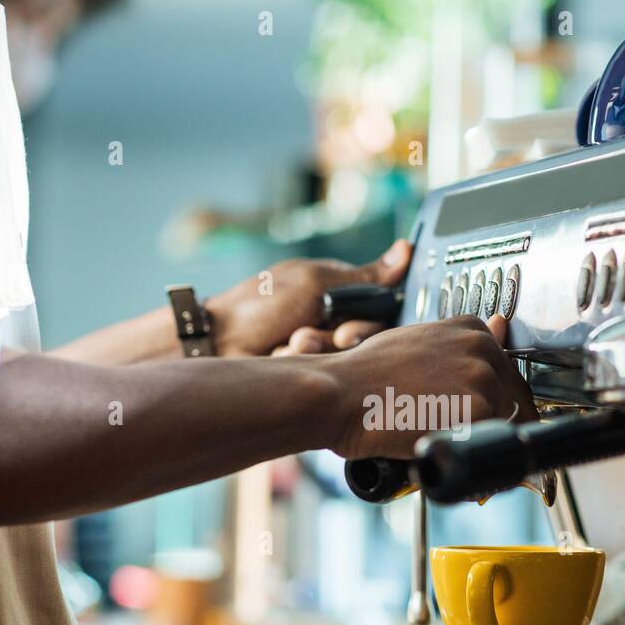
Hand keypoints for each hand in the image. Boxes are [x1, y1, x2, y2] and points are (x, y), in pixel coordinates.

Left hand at [205, 239, 411, 356]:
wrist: (220, 342)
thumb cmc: (262, 304)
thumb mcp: (317, 282)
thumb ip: (365, 275)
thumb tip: (404, 250)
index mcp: (341, 293)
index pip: (379, 310)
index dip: (367, 324)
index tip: (347, 329)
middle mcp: (335, 320)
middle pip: (366, 339)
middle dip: (338, 339)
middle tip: (318, 336)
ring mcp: (322, 348)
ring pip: (345, 360)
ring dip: (316, 350)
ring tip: (290, 342)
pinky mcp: (309, 371)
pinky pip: (323, 374)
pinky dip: (300, 364)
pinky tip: (279, 356)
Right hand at [322, 314, 537, 459]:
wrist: (339, 394)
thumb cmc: (365, 375)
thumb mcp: (417, 344)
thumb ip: (459, 345)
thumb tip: (500, 327)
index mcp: (471, 329)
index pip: (507, 373)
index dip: (490, 401)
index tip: (470, 413)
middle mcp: (483, 348)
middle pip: (511, 401)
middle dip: (486, 422)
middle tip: (445, 429)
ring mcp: (483, 379)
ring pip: (501, 426)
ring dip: (476, 440)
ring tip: (435, 436)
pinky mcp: (478, 411)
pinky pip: (488, 446)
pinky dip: (469, 456)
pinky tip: (440, 450)